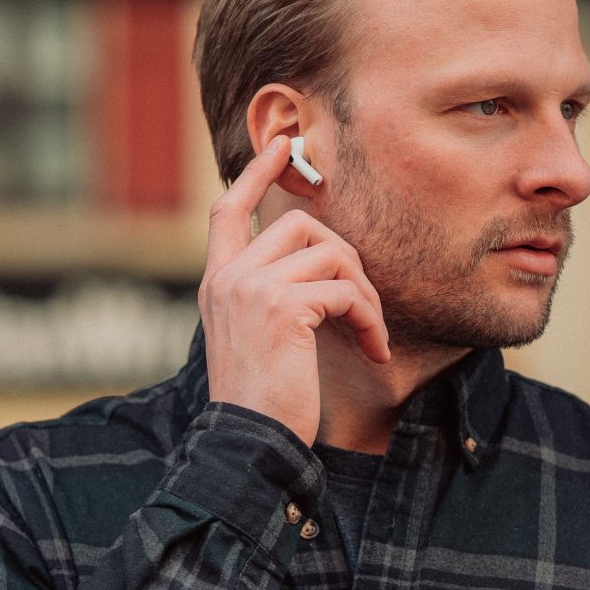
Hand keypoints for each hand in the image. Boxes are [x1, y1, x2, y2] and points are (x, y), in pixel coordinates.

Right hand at [199, 133, 389, 444]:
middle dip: (345, 257)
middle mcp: (228, 277)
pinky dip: (370, 320)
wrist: (249, 444)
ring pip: (331, 254)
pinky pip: (346, 291)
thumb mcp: (257, 340)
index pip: (227, 210)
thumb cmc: (262, 403)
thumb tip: (323, 270)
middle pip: (299, 224)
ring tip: (372, 334)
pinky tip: (373, 351)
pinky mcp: (283, 307)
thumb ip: (273, 298)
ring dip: (365, 295)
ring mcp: (252, 287)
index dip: (256, 173)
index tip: (282, 145)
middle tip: (364, 306)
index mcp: (216, 283)